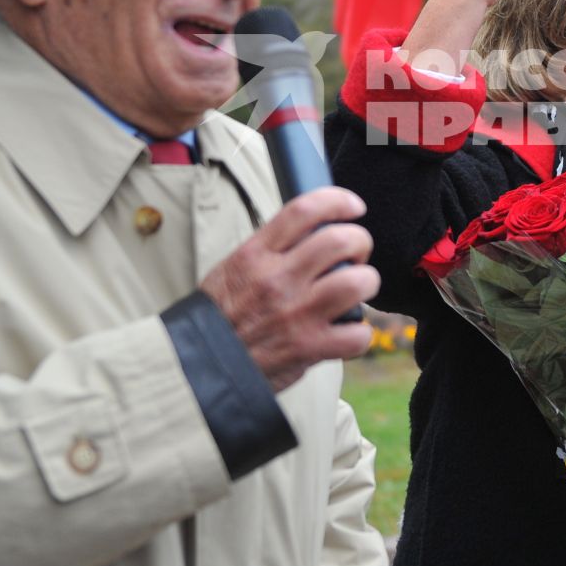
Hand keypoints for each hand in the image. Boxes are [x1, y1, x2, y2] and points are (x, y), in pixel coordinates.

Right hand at [199, 187, 379, 390]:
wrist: (199, 365)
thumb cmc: (220, 316)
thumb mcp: (234, 268)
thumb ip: (272, 249)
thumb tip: (314, 233)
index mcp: (256, 255)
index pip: (304, 210)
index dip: (338, 200)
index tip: (353, 206)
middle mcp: (277, 280)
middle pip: (341, 240)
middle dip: (360, 242)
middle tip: (356, 255)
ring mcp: (295, 314)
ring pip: (357, 282)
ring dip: (366, 283)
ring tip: (357, 289)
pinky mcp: (308, 347)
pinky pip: (356, 334)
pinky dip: (359, 334)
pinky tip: (346, 332)